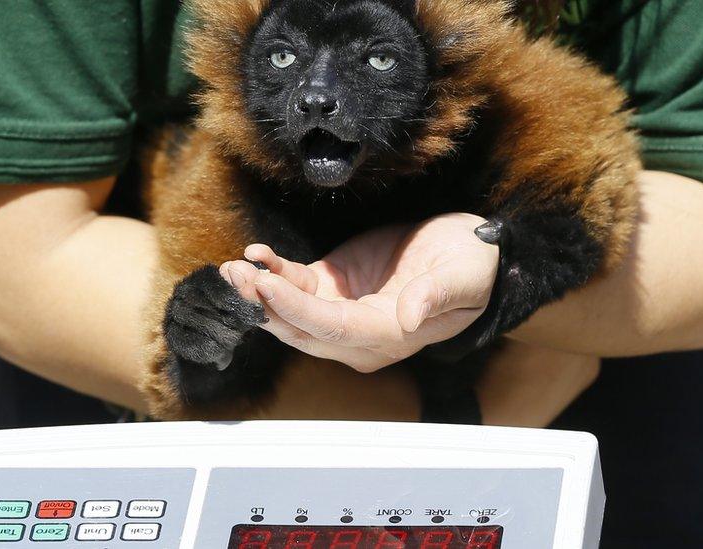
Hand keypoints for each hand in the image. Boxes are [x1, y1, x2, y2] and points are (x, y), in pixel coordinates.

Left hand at [218, 213, 498, 371]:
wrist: (466, 250)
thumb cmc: (470, 267)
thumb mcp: (466, 278)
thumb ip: (438, 297)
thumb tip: (408, 317)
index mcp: (388, 336)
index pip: (333, 328)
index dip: (296, 310)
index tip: (266, 285)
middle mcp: (358, 335)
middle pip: (300, 327)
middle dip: (263, 305)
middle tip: (236, 277)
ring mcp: (341, 311)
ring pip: (289, 311)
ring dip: (258, 293)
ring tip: (231, 269)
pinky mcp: (332, 287)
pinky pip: (295, 286)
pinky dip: (273, 272)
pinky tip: (256, 253)